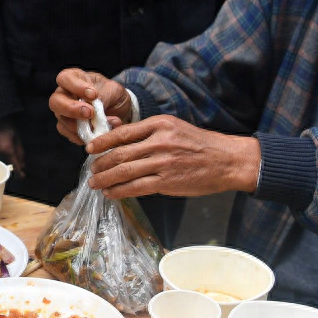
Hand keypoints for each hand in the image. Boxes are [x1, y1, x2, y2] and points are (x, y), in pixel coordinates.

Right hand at [50, 68, 133, 145]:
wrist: (118, 110)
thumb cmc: (112, 94)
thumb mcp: (113, 90)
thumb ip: (103, 96)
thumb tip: (94, 107)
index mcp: (73, 78)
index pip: (65, 79)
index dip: (76, 87)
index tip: (93, 95)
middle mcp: (64, 95)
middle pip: (55, 101)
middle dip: (71, 108)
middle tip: (89, 113)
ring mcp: (63, 113)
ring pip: (61, 120)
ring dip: (80, 125)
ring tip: (99, 126)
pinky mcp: (68, 128)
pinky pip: (69, 134)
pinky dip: (83, 136)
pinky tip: (96, 134)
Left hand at [85, 115, 260, 198]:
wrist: (228, 160)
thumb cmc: (200, 145)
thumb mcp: (174, 128)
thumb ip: (149, 133)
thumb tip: (119, 141)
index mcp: (159, 125)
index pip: (122, 133)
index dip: (102, 142)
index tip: (90, 149)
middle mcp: (159, 141)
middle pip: (119, 153)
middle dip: (100, 163)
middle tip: (91, 170)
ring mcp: (163, 162)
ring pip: (124, 171)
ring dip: (105, 179)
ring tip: (95, 183)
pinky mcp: (167, 181)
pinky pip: (136, 187)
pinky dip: (120, 191)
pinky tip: (111, 193)